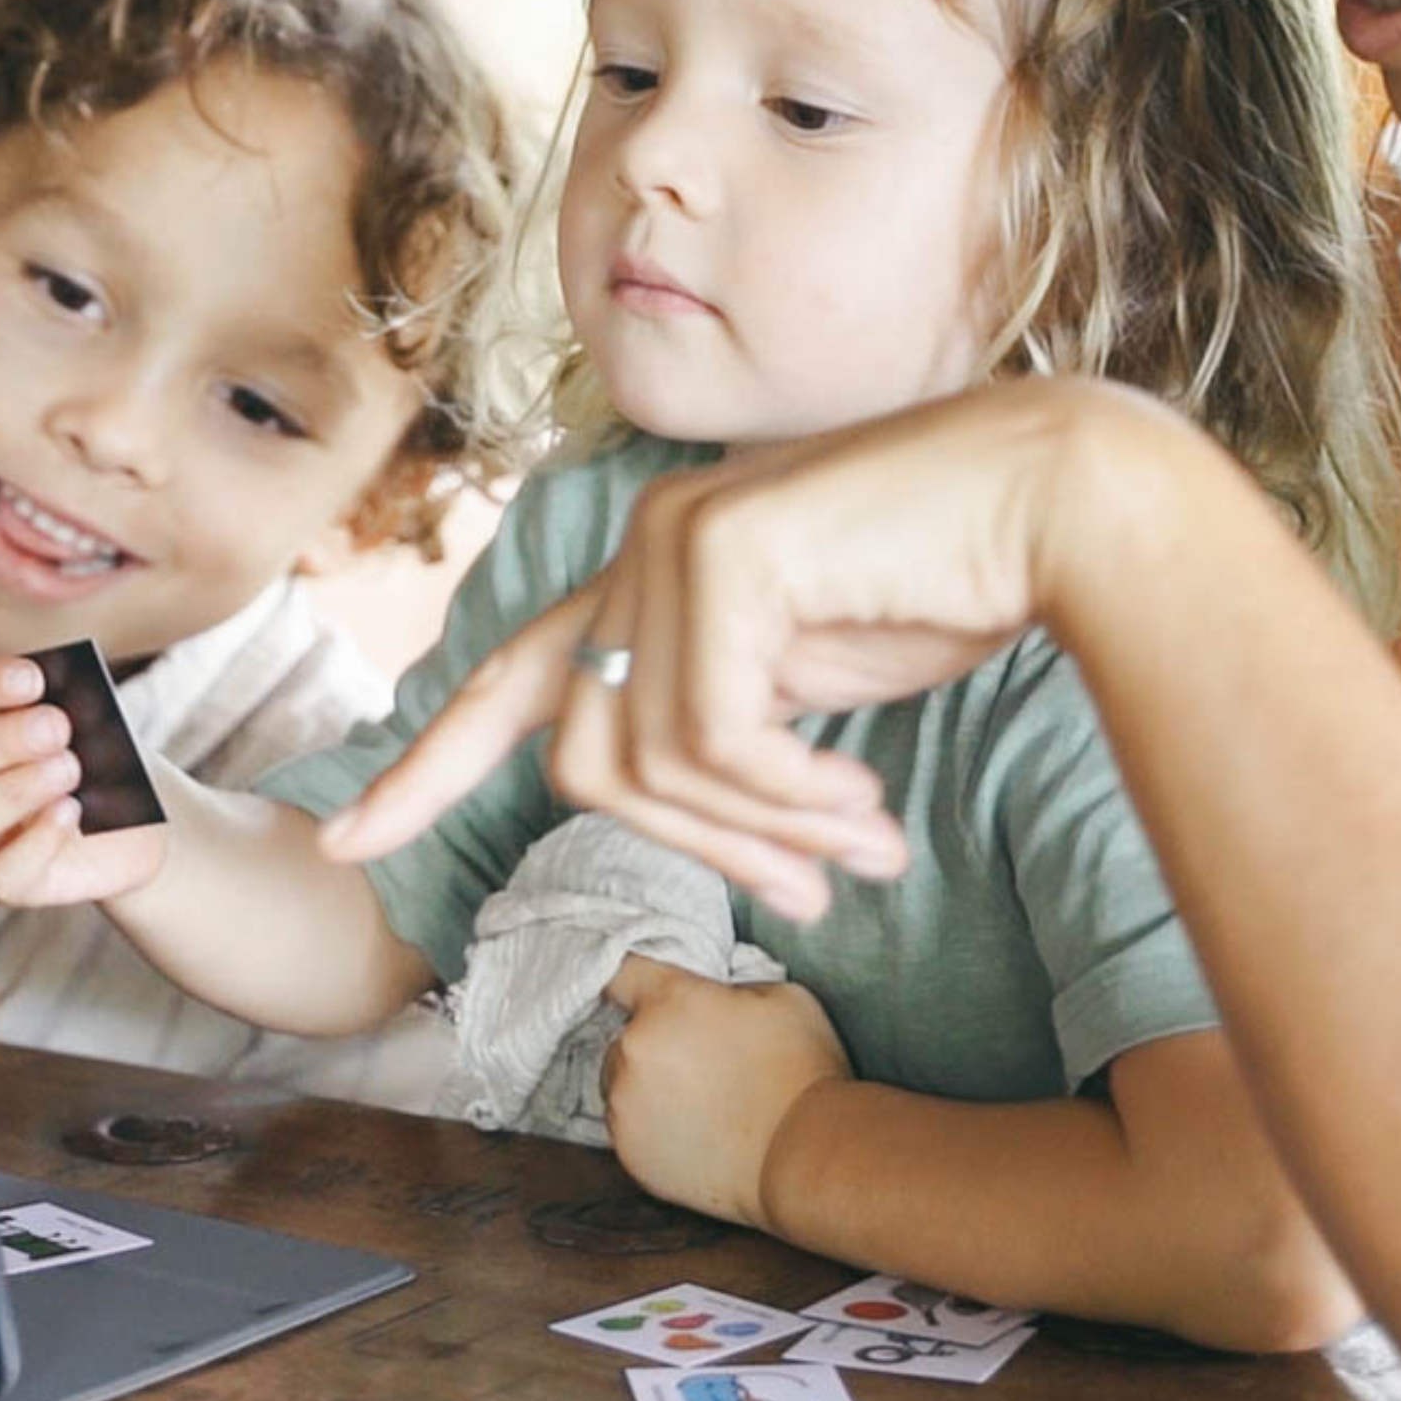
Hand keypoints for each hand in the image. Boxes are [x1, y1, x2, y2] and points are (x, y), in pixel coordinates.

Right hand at [0, 654, 167, 906]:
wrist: (130, 820)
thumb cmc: (95, 757)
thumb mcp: (85, 722)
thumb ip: (64, 707)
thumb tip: (58, 702)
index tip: (33, 678)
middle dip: (0, 740)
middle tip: (57, 727)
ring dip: (14, 790)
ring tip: (69, 768)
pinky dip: (37, 840)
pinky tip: (69, 812)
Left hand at [322, 379, 1140, 912]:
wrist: (1054, 501)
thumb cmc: (949, 586)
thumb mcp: (811, 673)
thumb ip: (730, 721)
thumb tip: (692, 812)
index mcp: (652, 571)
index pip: (513, 678)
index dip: (426, 766)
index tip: (346, 839)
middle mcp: (641, 546)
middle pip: (586, 759)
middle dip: (696, 854)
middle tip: (813, 899)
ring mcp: (674, 540)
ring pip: (648, 764)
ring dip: (760, 837)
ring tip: (866, 844)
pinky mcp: (723, 553)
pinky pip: (715, 740)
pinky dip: (790, 799)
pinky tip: (868, 800)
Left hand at [601, 957, 849, 1227]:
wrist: (805, 1158)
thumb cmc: (799, 1070)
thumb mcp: (778, 995)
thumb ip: (730, 985)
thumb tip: (715, 996)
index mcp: (668, 1002)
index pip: (622, 972)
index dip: (637, 980)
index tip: (647, 990)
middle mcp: (634, 1050)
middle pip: (624, 1034)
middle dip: (653, 1040)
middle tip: (699, 1058)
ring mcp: (626, 1107)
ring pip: (622, 1083)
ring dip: (647, 1085)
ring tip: (699, 1101)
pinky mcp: (631, 1155)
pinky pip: (628, 1128)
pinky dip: (651, 1127)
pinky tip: (694, 1131)